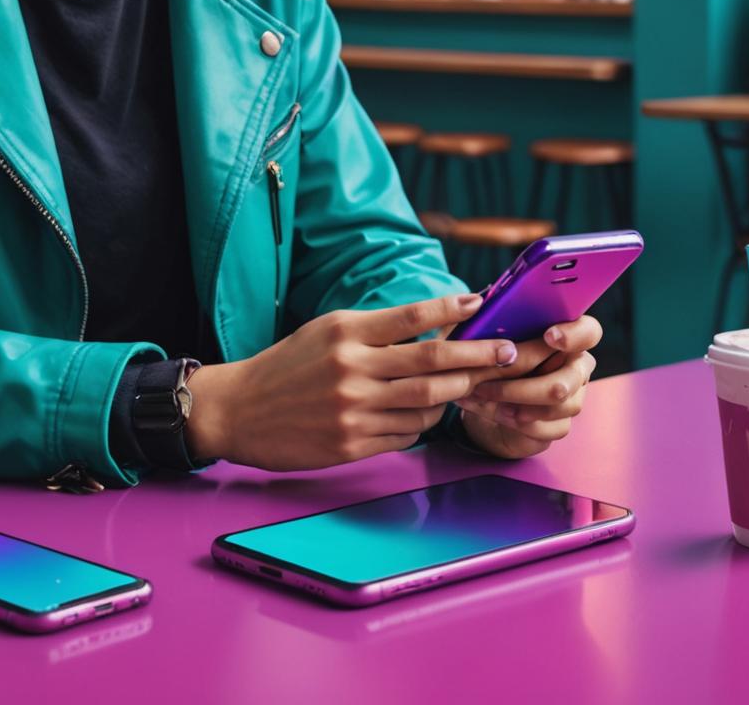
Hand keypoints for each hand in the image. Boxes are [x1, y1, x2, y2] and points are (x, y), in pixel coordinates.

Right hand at [185, 292, 524, 470]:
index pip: (411, 317)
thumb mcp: (324, 331)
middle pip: (433, 362)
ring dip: (454, 395)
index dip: (451, 310)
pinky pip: (407, 433)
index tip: (481, 304)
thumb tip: (430, 329)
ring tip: (469, 386)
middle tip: (509, 351)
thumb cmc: (286, 366)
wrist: (239, 409)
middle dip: (479, 356)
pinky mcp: (353, 444)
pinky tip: (419, 412)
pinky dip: (421, 422)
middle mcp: (353, 368)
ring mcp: (354, 410)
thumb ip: (373, 331)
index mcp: (345, 331)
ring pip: (428, 402)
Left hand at [453, 317, 601, 459]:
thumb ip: (492, 325)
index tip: (549, 337)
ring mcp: (573, 397)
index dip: (574, 335)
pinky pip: (547, 427)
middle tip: (486, 383)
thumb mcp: (483, 336)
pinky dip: (515, 419)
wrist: (484, 398)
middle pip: (569, 378)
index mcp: (566, 336)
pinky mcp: (560, 424)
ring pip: (559, 404)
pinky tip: (492, 410)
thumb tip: (482, 312)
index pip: (589, 332)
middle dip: (524, 383)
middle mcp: (576, 366)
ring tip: (481, 394)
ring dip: (514, 400)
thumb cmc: (488, 355)